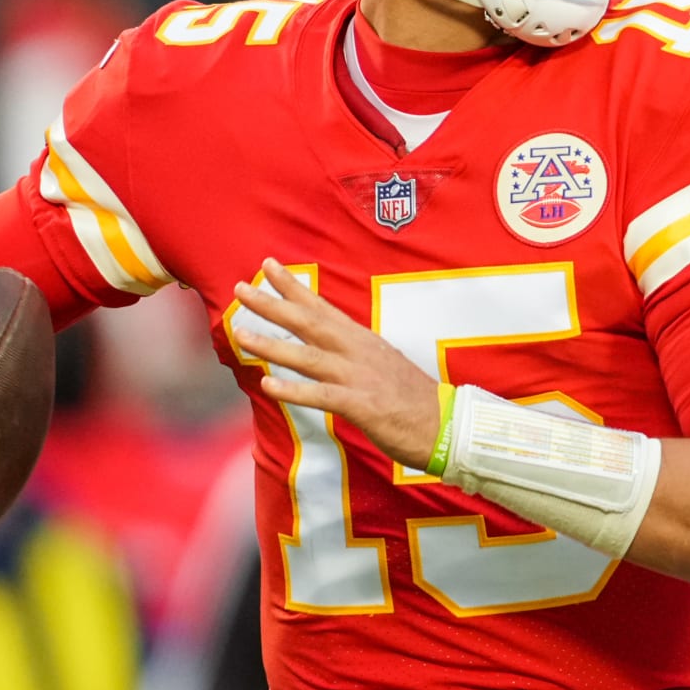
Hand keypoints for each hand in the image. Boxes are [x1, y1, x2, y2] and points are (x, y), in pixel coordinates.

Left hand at [233, 258, 440, 470]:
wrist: (448, 424)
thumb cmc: (413, 398)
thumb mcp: (381, 363)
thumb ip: (352, 351)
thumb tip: (326, 345)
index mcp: (361, 339)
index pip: (321, 306)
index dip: (293, 286)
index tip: (268, 265)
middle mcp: (357, 351)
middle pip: (308, 323)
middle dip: (273, 304)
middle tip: (241, 288)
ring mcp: (359, 376)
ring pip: (308, 356)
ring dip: (273, 344)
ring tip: (242, 333)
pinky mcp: (363, 405)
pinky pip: (322, 396)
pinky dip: (294, 390)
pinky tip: (268, 385)